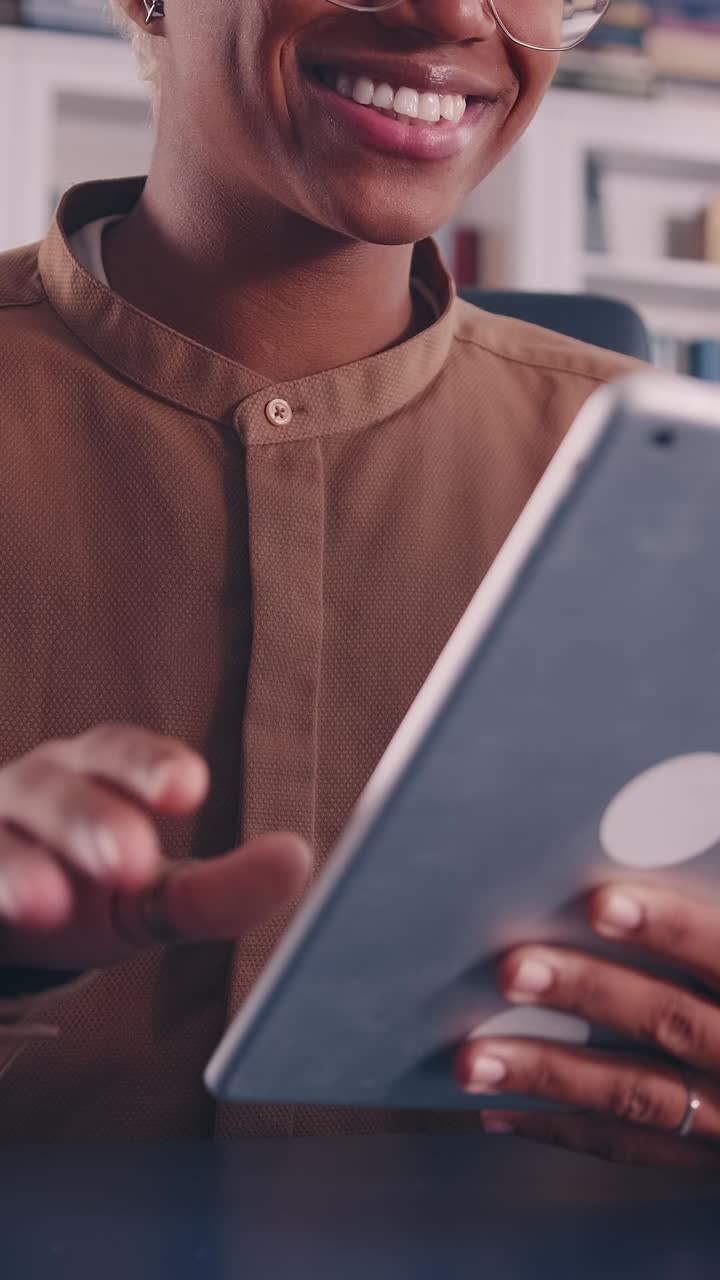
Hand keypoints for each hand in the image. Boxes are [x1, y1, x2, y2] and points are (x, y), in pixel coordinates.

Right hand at [0, 724, 310, 971]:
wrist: (3, 912)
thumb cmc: (89, 887)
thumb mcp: (151, 895)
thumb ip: (216, 886)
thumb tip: (298, 861)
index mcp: (90, 774)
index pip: (117, 753)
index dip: (149, 766)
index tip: (190, 788)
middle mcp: (28, 791)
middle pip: (53, 791)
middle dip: (90, 821)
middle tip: (130, 864)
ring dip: (15, 870)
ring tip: (44, 907)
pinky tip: (1, 918)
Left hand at [456, 883, 719, 1169]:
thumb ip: (717, 926)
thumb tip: (686, 848)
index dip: (670, 928)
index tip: (604, 901)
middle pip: (672, 1022)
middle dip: (590, 993)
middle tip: (514, 968)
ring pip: (639, 1096)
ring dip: (552, 1076)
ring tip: (475, 1058)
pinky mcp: (708, 1159)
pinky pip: (632, 1148)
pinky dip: (563, 1129)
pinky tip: (502, 1110)